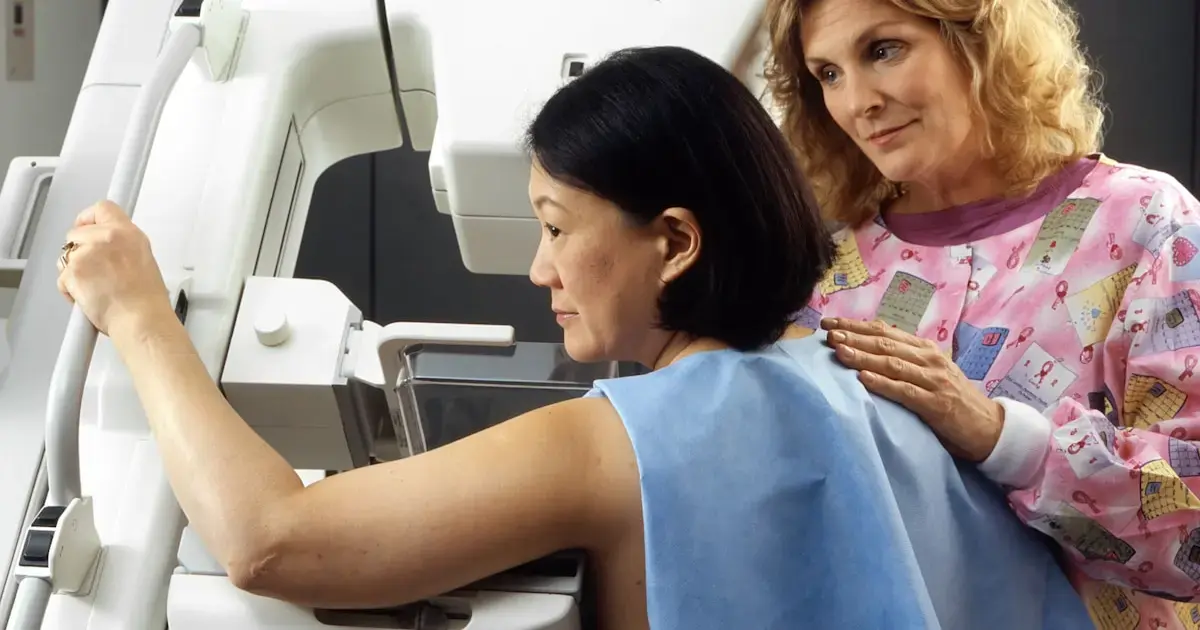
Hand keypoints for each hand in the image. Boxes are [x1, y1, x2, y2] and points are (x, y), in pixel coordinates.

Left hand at [56, 201, 171, 337]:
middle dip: (78, 250)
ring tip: (94, 288)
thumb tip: (107, 248)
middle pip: (76, 233)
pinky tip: (88, 298)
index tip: (86, 227)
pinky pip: (62, 277)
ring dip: (74, 271)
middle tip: (92, 270)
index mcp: (128, 233)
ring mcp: (88, 253)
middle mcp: (107, 237)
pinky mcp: (73, 270)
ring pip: (65, 256)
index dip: (89, 219)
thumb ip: (122, 246)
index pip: (102, 208)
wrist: (140, 319)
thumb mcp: (143, 259)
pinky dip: (70, 289)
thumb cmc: (146, 299)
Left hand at [821, 318, 1003, 461]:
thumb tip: (866, 352)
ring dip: (863, 356)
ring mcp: (934, 380)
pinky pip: (905, 392)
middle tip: (827, 333)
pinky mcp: (936, 404)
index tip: (829, 323)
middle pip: (884, 343)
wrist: (989, 427)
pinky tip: (862, 379)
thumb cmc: (953, 400)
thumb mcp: (930, 373)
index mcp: (925, 349)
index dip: (856, 325)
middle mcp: (929, 359)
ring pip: (892, 363)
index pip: (885, 331)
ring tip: (838, 351)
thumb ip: (905, 361)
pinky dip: (882, 384)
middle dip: (853, 337)